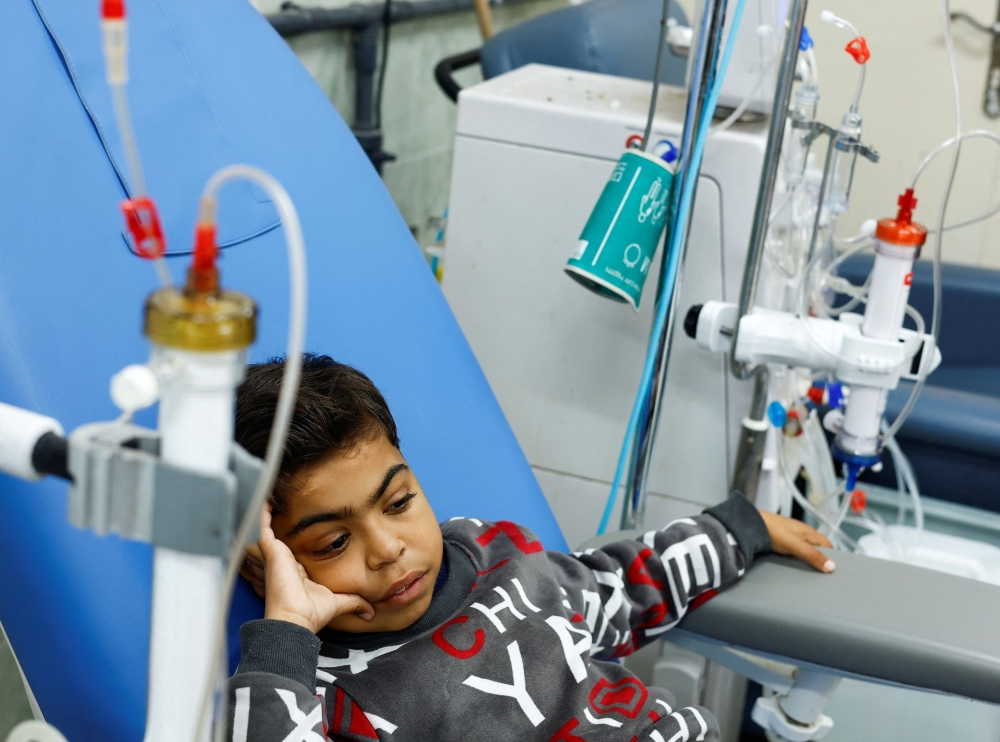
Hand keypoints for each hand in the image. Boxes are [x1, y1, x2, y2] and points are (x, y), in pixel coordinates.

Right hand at [241, 504, 374, 633]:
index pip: (298, 548)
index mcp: (297, 570)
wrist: (296, 618)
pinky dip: (262, 511)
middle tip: (290, 499)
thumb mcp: (338, 602)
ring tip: (276, 491)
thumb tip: (371, 613)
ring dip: (272, 511)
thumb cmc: (311, 613)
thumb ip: (355, 603)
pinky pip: (262, 525)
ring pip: (271, 528)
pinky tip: (265, 496)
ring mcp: (276, 553)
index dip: (303, 535)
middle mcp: (285, 560)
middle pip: (284, 535)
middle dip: (286, 519)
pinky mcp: (270, 549)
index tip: (309, 522)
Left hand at [758, 510, 835, 572]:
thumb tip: (832, 567)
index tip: (833, 571)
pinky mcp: (781, 543)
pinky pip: (794, 553)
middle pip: (816, 550)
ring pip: (805, 552)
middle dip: (819, 561)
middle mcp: (802, 534)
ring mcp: (791, 538)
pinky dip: (795, 561)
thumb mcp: (796, 545)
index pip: (828, 546)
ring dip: (806, 562)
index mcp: (809, 532)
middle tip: (821, 576)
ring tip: (808, 575)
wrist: (750, 525)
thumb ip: (812, 555)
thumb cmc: (773, 530)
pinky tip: (793, 568)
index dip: (832, 557)